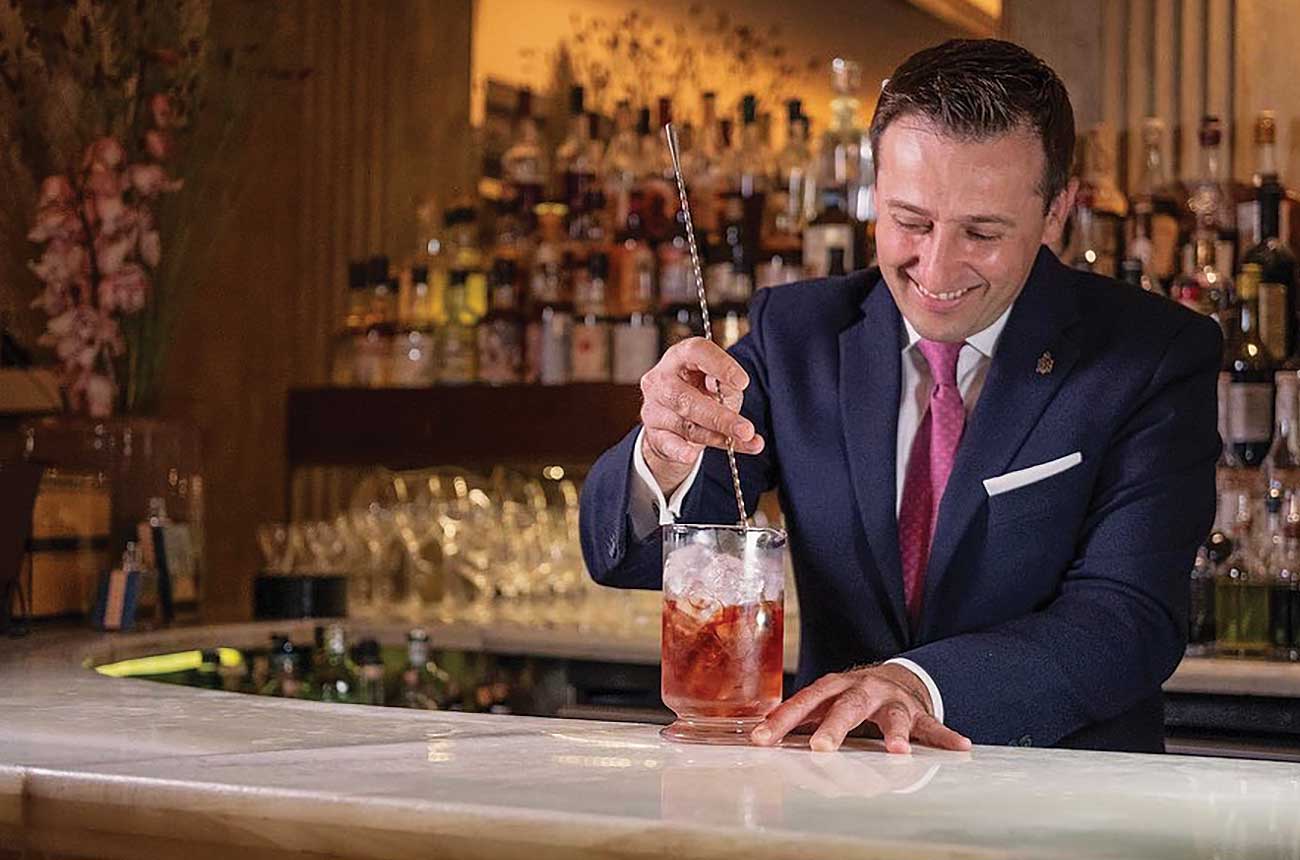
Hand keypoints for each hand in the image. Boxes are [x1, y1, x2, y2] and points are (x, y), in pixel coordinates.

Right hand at [638, 337, 764, 496]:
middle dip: (719, 416)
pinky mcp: (653, 433)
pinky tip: (691, 455)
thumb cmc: (701, 394)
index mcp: (679, 357)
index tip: (743, 383)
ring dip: (715, 436)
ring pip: (684, 424)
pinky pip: (668, 443)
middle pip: (686, 398)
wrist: (676, 422)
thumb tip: (734, 388)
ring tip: (741, 441)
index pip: (696, 351)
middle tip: (746, 429)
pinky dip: (681, 450)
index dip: (720, 365)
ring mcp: (653, 407)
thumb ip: (727, 386)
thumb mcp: (719, 385)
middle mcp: (661, 379)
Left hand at [750, 664, 972, 753]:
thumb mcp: (826, 701)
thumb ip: (800, 717)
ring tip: (898, 751)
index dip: (783, 720)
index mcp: (836, 686)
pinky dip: (947, 737)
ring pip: (895, 716)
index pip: (806, 701)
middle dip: (834, 728)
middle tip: (820, 749)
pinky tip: (961, 747)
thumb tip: (758, 736)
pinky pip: (933, 726)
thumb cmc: (851, 696)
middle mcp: (864, 688)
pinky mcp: (919, 713)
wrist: (897, 679)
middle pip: (847, 706)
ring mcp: (894, 700)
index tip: (762, 739)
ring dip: (897, 733)